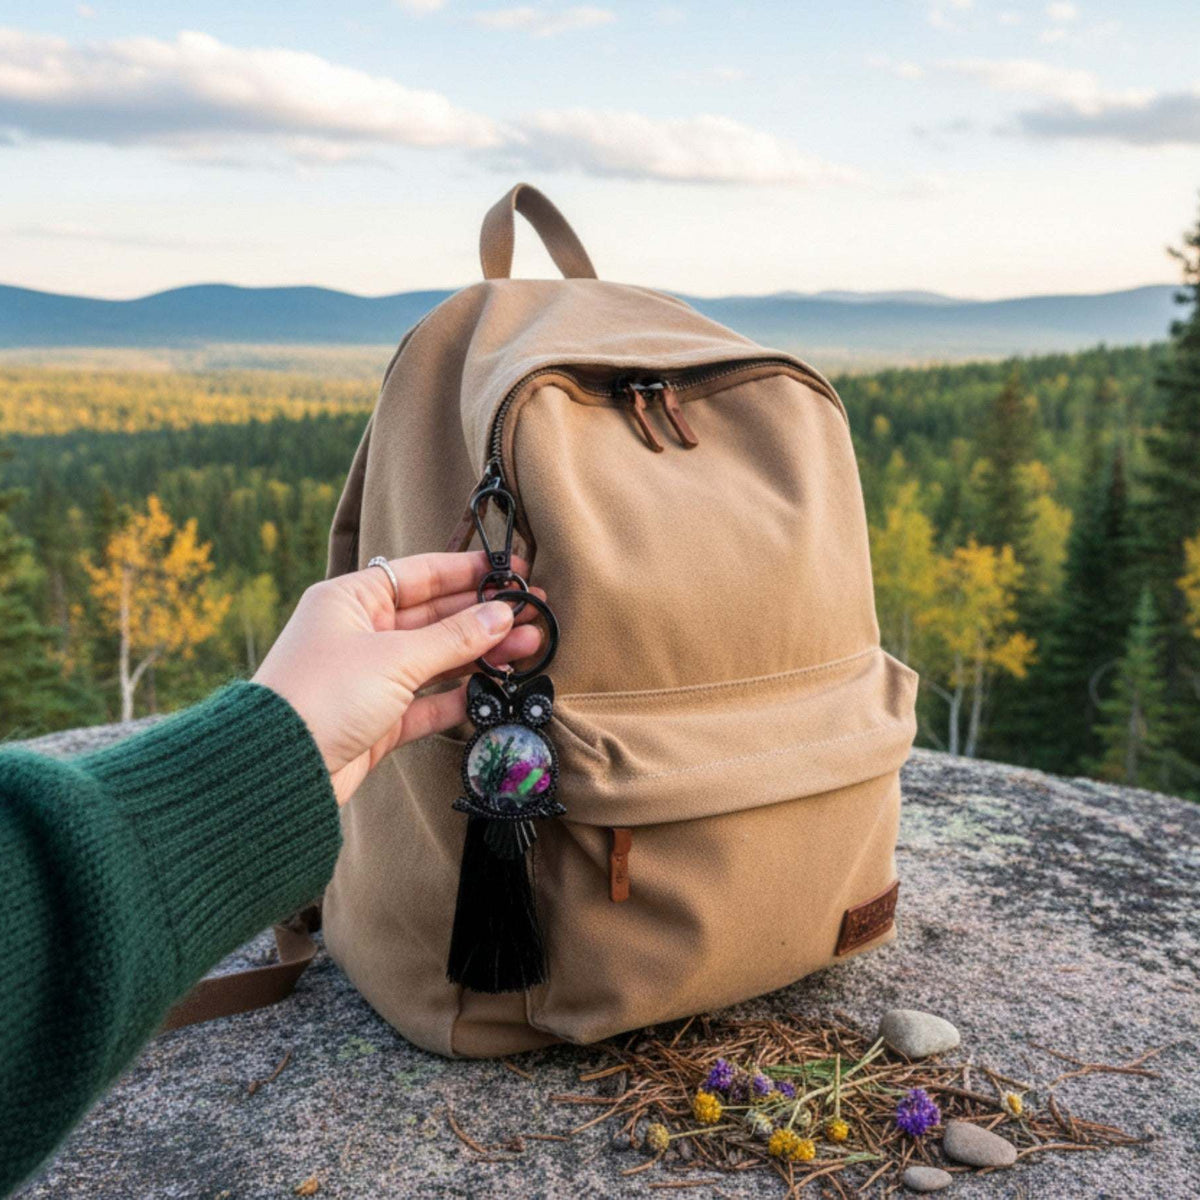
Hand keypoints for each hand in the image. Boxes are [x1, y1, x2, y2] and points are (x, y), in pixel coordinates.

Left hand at [254, 552, 543, 804]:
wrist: (279, 770)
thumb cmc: (323, 694)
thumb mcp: (395, 657)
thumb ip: (454, 638)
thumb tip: (501, 616)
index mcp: (352, 600)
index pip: (420, 574)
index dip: (468, 571)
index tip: (512, 569)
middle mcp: (360, 634)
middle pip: (435, 616)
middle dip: (485, 613)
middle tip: (533, 610)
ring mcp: (370, 678)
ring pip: (437, 659)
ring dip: (482, 653)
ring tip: (530, 645)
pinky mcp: (378, 720)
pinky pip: (428, 701)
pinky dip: (461, 695)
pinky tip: (496, 687)